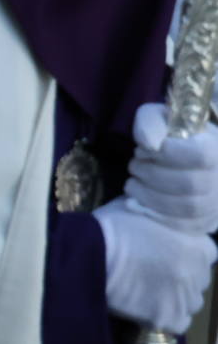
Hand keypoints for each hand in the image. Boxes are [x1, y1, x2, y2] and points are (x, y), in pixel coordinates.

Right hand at [94, 200, 216, 333]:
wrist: (91, 252)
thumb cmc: (114, 226)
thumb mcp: (147, 211)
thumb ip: (165, 220)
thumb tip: (164, 220)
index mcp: (200, 245)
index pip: (206, 255)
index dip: (186, 254)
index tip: (167, 254)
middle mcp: (199, 273)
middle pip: (198, 280)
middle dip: (181, 277)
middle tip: (155, 272)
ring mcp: (185, 298)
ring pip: (190, 304)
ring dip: (175, 299)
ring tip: (150, 293)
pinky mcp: (167, 318)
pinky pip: (177, 324)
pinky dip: (165, 318)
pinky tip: (147, 308)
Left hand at [125, 102, 217, 232]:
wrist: (180, 154)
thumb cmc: (168, 134)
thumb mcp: (156, 117)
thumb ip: (150, 123)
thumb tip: (150, 145)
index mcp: (217, 148)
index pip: (200, 156)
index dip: (167, 154)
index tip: (145, 149)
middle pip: (190, 185)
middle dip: (151, 175)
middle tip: (135, 165)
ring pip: (186, 208)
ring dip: (149, 195)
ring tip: (134, 181)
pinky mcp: (206, 222)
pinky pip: (183, 226)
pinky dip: (154, 214)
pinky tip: (137, 201)